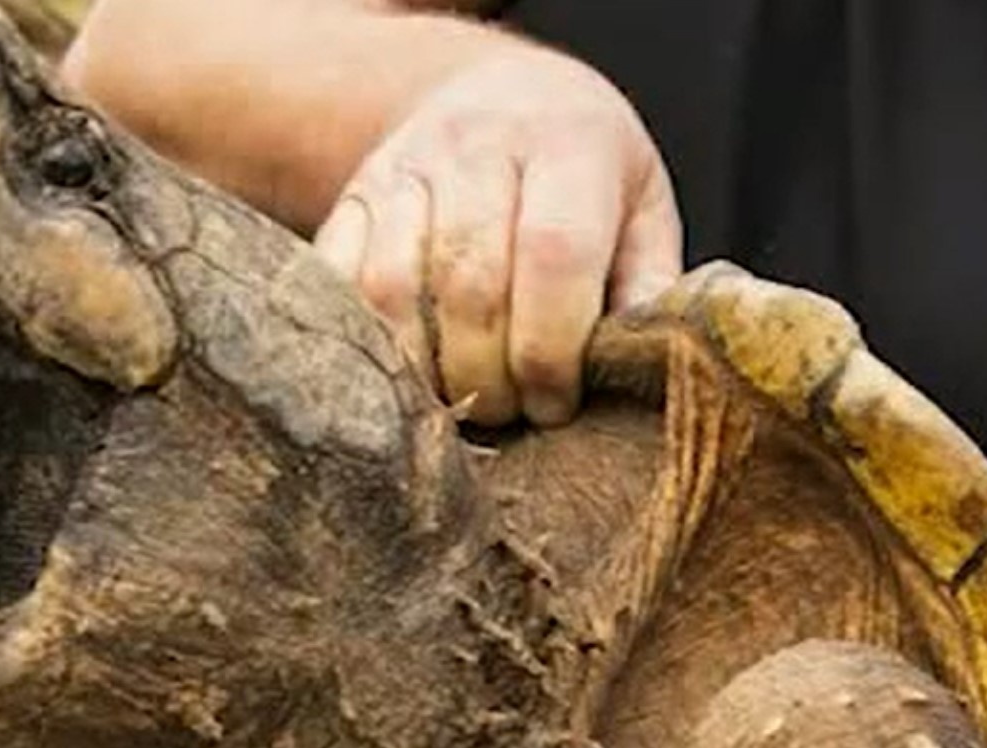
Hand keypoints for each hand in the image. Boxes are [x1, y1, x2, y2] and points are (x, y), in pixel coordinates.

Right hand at [312, 45, 680, 427]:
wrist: (502, 94)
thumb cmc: (584, 171)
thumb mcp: (642, 208)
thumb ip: (647, 285)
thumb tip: (636, 366)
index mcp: (569, 145)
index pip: (553, 254)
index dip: (550, 349)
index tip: (554, 405)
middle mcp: (479, 143)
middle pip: (468, 284)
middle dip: (487, 376)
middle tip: (508, 415)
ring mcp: (405, 166)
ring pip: (393, 288)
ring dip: (423, 369)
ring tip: (456, 405)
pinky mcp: (355, 195)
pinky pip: (339, 278)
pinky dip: (365, 340)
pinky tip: (402, 376)